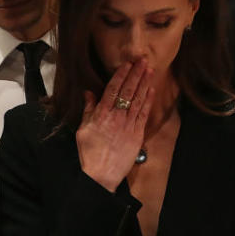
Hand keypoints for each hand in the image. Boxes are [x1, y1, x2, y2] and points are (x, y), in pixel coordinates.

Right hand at [76, 59, 154, 191]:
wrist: (101, 175)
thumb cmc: (89, 153)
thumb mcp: (82, 130)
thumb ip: (88, 110)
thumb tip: (89, 93)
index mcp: (101, 114)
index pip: (113, 89)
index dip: (121, 75)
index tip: (127, 64)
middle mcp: (116, 116)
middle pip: (128, 91)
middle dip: (136, 74)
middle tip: (143, 60)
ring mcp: (128, 125)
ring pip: (138, 99)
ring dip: (144, 83)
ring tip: (150, 70)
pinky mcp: (137, 134)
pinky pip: (144, 113)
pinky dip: (148, 100)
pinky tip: (152, 90)